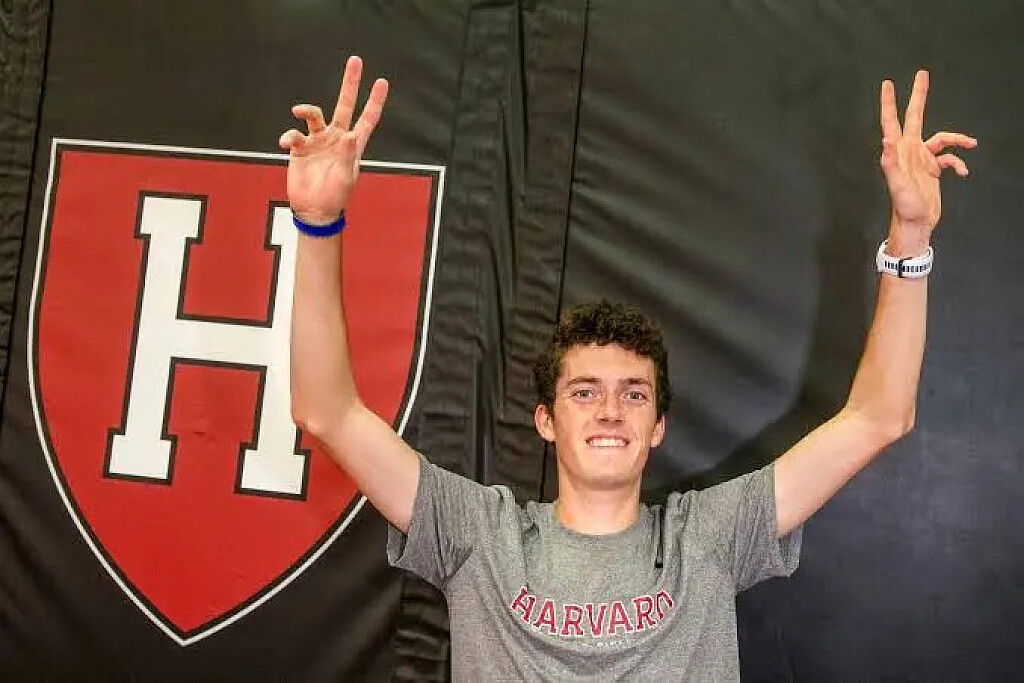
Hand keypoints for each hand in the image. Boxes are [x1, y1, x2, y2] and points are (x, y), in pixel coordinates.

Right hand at [279, 56, 388, 224]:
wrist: (314, 210)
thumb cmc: (335, 197)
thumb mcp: (346, 178)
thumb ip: (348, 156)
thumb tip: (351, 135)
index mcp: (353, 145)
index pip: (367, 119)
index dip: (375, 101)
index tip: (382, 81)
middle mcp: (336, 138)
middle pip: (344, 105)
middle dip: (350, 83)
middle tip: (356, 60)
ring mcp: (318, 141)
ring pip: (314, 115)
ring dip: (306, 110)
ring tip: (298, 111)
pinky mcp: (300, 148)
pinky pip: (294, 135)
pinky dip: (289, 136)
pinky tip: (287, 143)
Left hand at [879, 70, 975, 249]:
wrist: (916, 223)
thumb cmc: (905, 207)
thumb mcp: (898, 186)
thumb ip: (890, 164)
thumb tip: (886, 142)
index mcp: (899, 152)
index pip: (892, 122)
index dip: (889, 103)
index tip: (888, 83)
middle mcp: (909, 151)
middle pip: (915, 117)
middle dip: (918, 96)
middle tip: (922, 74)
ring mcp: (921, 159)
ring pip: (941, 139)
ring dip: (957, 139)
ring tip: (971, 143)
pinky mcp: (932, 169)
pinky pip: (949, 158)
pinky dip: (957, 163)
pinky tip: (962, 173)